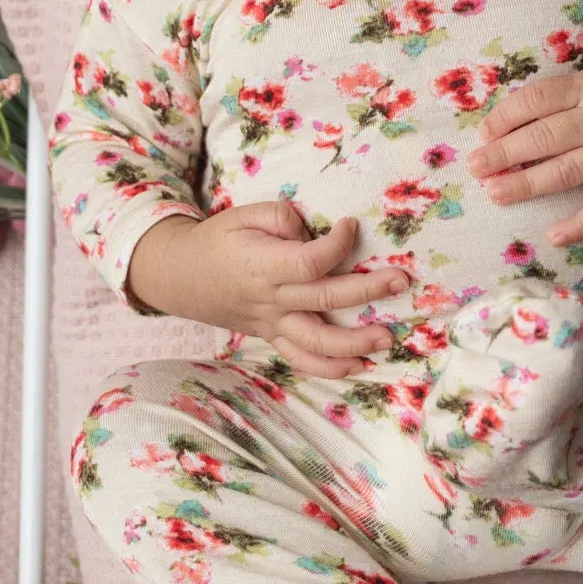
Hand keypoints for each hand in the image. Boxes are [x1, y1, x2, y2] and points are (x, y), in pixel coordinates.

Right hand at [124, 203, 409, 379]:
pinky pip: (301, 359)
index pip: (310, 261)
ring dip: (354, 343)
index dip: (338, 244)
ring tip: (387, 338)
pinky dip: (329, 368)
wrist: (181, 276)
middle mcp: (271, 300)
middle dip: (367, 291)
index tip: (352, 225)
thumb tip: (314, 231)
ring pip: (316, 343)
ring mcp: (272, 324)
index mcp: (264, 266)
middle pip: (324, 301)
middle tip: (401, 281)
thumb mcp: (243, 215)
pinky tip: (358, 366)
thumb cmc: (218, 240)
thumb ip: (281, 217)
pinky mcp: (272, 336)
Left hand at [466, 45, 582, 245]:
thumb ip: (558, 98)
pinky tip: (554, 235)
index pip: (538, 99)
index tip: (483, 133)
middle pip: (546, 137)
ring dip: (527, 185)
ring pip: (567, 172)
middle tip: (476, 166)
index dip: (506, 116)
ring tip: (496, 193)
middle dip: (505, 153)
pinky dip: (581, 224)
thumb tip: (506, 123)